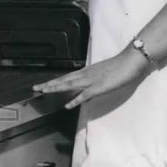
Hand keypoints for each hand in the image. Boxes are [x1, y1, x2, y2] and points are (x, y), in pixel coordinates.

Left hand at [32, 48, 152, 109]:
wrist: (131, 61)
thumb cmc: (121, 66)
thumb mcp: (104, 73)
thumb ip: (95, 78)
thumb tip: (89, 85)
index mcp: (87, 71)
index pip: (67, 77)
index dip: (55, 81)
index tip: (44, 85)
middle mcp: (85, 74)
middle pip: (63, 80)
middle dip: (49, 84)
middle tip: (35, 88)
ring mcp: (91, 81)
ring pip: (69, 85)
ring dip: (55, 88)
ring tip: (43, 91)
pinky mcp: (99, 87)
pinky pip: (84, 95)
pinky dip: (75, 100)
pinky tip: (67, 105)